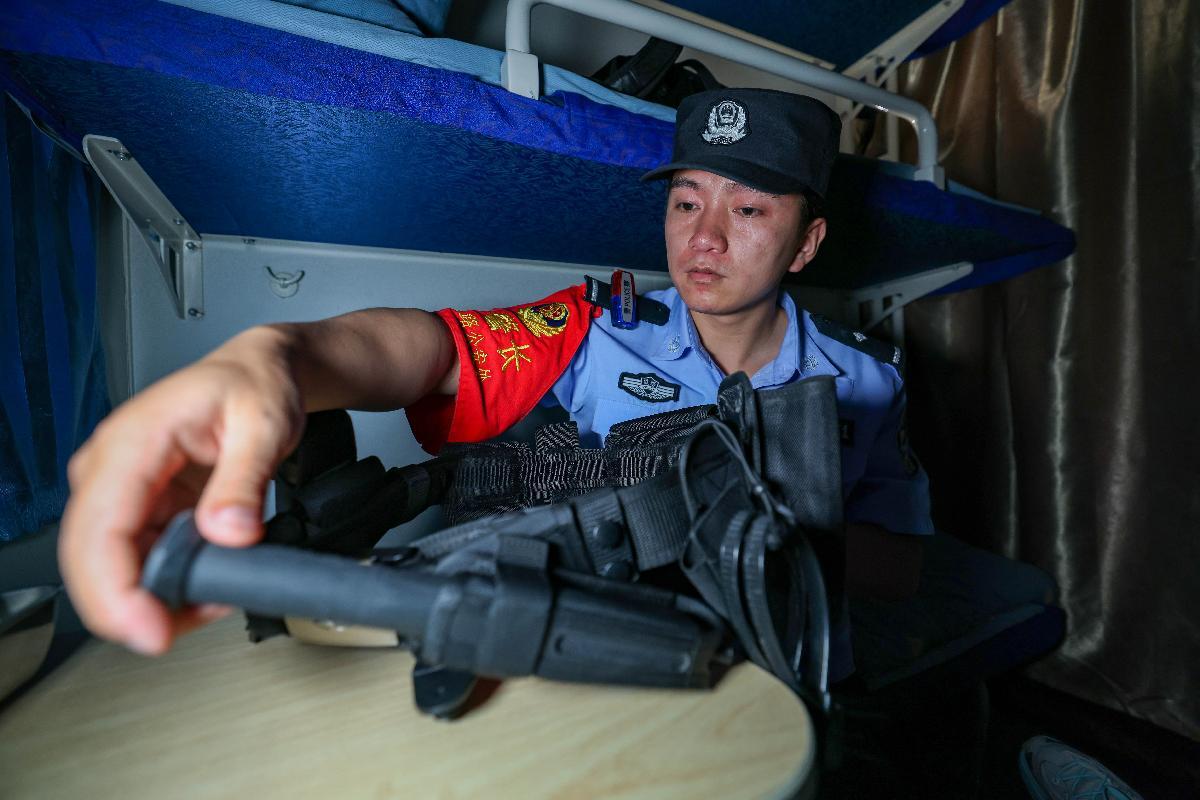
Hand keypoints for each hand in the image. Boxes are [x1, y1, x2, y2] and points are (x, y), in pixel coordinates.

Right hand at [59, 327, 304, 653]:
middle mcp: (112, 467)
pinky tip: (205, 585)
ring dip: (152, 599)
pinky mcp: (139, 509)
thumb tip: (228, 532)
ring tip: (211, 597)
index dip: (115, 592)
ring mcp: (121, 490)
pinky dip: (166, 585)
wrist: (259, 374)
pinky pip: (138, 561)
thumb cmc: (254, 385)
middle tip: (179, 632)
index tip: (150, 631)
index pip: (99, 529)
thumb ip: (244, 480)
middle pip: (90, 559)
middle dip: (129, 609)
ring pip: (110, 568)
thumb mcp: (264, 424)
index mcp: (133, 440)